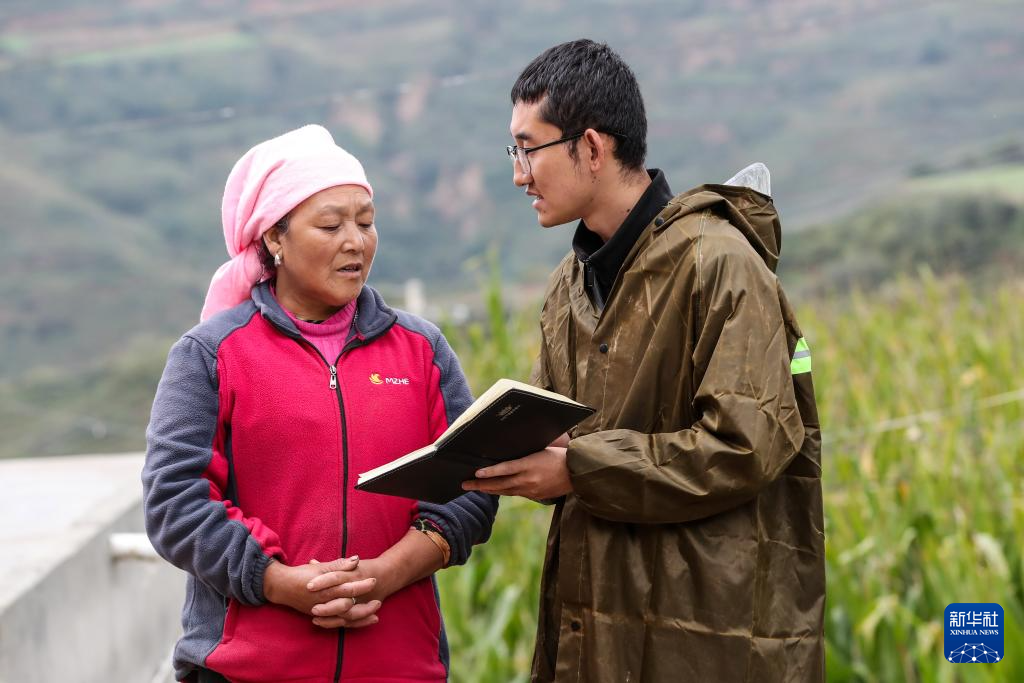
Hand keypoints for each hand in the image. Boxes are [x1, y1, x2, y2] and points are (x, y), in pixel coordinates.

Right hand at [263, 557, 379, 626]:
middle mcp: (324, 602)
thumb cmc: (301, 574)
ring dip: (361, 617)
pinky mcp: (319, 617)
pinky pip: (337, 624)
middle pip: (347, 606)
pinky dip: (350, 624)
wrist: (281, 587)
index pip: (346, 587)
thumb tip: (356, 559)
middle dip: (364, 604)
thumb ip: (339, 565)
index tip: (374, 580)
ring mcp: (321, 612)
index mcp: (325, 588)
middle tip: (379, 601)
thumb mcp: (320, 568)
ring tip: (375, 615)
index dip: (361, 585)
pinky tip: (361, 622)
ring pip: (343, 619)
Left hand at [461, 446, 571, 499]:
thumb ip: (523, 454)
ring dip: (488, 489)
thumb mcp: (540, 450)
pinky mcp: (534, 496)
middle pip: (500, 484)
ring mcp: (531, 490)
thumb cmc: (560, 456)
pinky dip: (502, 491)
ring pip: (505, 491)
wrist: (577, 473)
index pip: (505, 469)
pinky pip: (515, 493)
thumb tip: (505, 454)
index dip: (490, 472)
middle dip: (481, 485)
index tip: (476, 473)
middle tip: (464, 484)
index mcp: (530, 465)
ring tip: (474, 488)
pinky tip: (494, 489)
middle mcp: (528, 480)